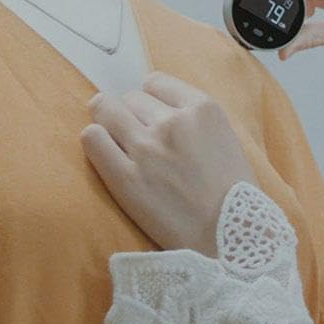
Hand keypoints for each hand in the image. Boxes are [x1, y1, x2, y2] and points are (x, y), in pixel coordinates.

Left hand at [80, 71, 256, 256]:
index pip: (154, 83)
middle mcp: (172, 122)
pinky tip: (104, 153)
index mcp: (202, 108)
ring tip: (116, 143)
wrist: (231, 240)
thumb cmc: (231, 195)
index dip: (150, 100)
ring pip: (106, 110)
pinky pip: (92, 138)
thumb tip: (153, 105)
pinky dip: (94, 141)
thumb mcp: (225, 138)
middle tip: (139, 141)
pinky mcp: (125, 178)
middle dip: (132, 116)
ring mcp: (147, 149)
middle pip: (130, 98)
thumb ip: (193, 118)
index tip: (151, 118)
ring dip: (108, 123)